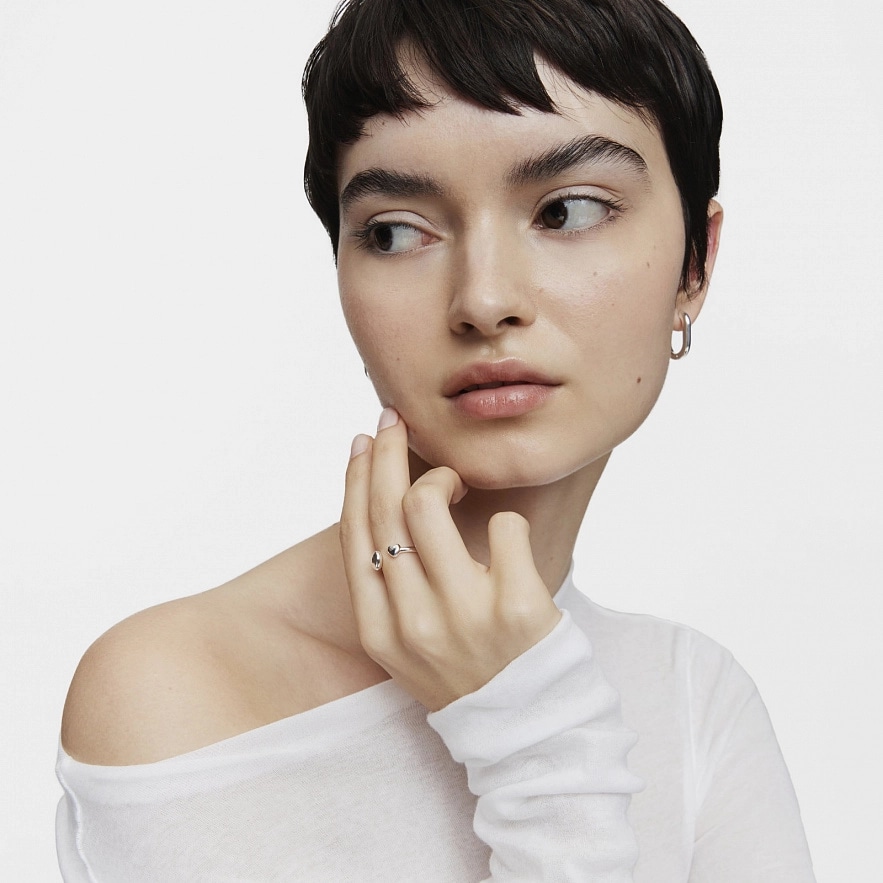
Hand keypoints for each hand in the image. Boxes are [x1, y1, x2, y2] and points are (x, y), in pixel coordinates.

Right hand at [339, 408, 561, 710]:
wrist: (526, 732)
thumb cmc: (467, 674)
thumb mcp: (408, 646)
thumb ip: (390, 589)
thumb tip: (383, 506)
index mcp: (380, 632)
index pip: (355, 537)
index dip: (356, 479)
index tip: (365, 442)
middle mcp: (414, 622)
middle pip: (386, 511)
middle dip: (389, 452)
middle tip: (396, 420)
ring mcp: (465, 615)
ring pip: (429, 506)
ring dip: (444, 476)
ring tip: (457, 481)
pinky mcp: (518, 608)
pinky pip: (506, 526)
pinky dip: (508, 520)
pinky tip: (508, 538)